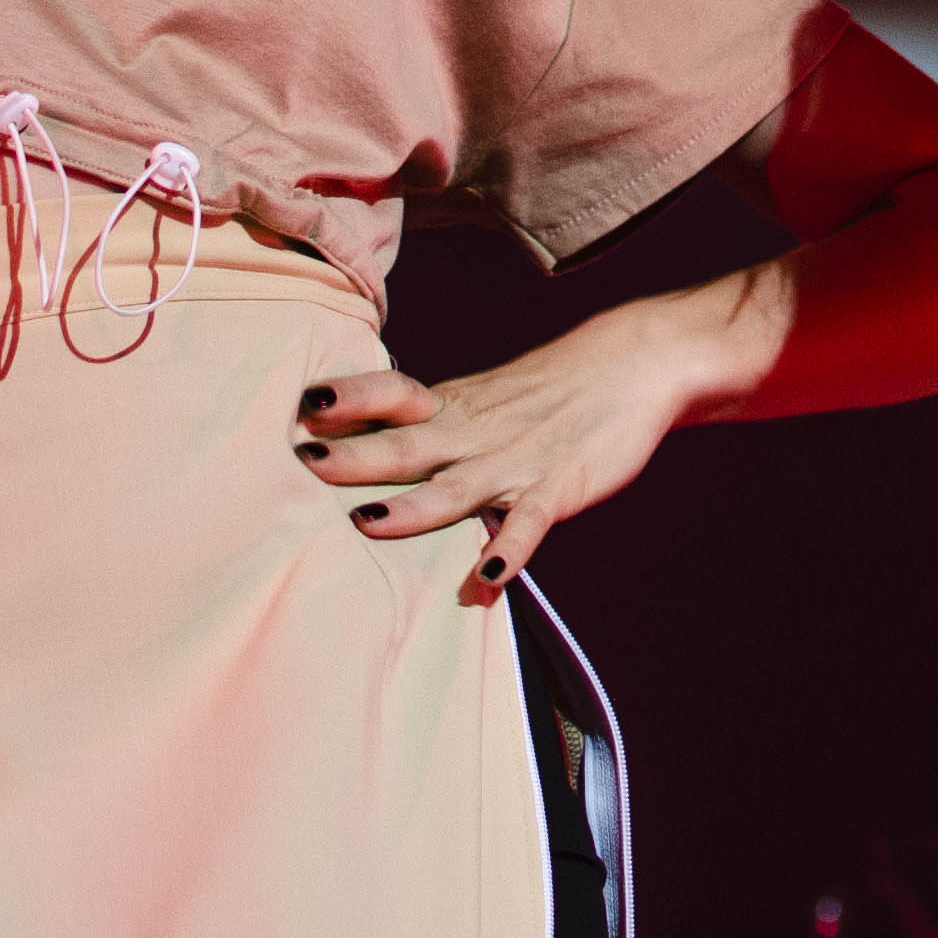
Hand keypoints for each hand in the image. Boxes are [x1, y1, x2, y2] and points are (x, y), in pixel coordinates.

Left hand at [295, 306, 706, 603]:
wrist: (634, 362)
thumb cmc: (550, 385)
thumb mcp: (483, 396)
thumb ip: (431, 422)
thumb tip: (362, 444)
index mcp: (453, 405)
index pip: (392, 393)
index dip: (350, 398)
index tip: (303, 406)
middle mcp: (474, 432)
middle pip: (406, 445)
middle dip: (356, 458)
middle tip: (305, 464)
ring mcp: (514, 461)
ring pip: (455, 488)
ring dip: (412, 507)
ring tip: (368, 522)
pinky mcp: (556, 488)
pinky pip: (529, 522)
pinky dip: (509, 546)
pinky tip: (487, 575)